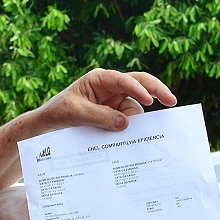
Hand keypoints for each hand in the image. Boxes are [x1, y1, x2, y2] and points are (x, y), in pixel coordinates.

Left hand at [32, 68, 177, 135]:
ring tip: (137, 137)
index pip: (125, 80)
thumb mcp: (76, 113)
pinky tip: (133, 140)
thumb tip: (126, 124)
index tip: (150, 101)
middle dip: (157, 91)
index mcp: (100, 79)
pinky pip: (129, 121)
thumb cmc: (58, 112)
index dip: (138, 89)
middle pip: (140, 85)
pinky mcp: (114, 117)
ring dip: (137, 122)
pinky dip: (132, 130)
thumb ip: (100, 117)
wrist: (48, 125)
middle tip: (172, 102)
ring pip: (135, 109)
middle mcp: (111, 88)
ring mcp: (114, 103)